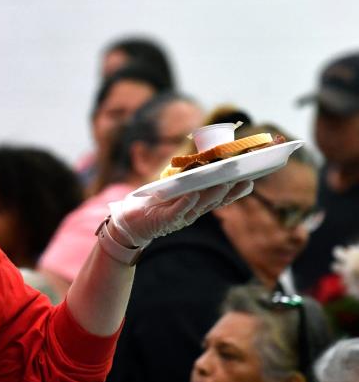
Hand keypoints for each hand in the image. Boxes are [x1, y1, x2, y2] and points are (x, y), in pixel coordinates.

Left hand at [109, 179, 253, 247]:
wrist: (131, 222)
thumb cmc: (154, 202)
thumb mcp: (173, 190)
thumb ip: (188, 179)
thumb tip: (203, 159)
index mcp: (196, 205)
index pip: (220, 198)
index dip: (235, 192)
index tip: (250, 180)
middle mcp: (192, 212)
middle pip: (214, 201)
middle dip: (230, 191)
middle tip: (245, 179)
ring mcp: (179, 217)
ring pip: (200, 206)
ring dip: (212, 194)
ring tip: (224, 182)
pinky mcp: (164, 221)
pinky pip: (177, 212)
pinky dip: (186, 203)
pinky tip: (193, 194)